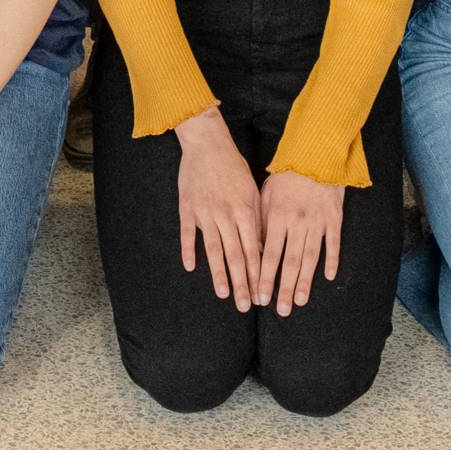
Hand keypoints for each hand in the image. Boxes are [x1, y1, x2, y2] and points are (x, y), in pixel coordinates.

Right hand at [173, 107, 260, 309]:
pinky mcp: (187, 207)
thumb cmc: (234, 167)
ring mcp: (205, 213)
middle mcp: (226, 215)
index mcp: (245, 211)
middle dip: (241, 283)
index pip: (254, 251)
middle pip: (235, 256)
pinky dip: (189, 250)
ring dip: (219, 274)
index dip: (258, 275)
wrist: (207, 144)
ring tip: (222, 294)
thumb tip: (263, 249)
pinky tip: (190, 267)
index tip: (262, 295)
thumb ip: (256, 220)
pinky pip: (188, 234)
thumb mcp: (252, 192)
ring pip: (213, 250)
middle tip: (245, 305)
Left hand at [257, 170, 343, 314]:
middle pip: (289, 261)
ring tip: (299, 301)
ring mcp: (317, 222)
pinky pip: (333, 244)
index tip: (260, 296)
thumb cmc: (285, 177)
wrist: (315, 157)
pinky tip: (328, 278)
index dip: (264, 277)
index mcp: (277, 216)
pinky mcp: (334, 219)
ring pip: (310, 258)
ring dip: (304, 281)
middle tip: (280, 309)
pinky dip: (332, 261)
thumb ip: (260, 221)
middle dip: (283, 287)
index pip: (268, 254)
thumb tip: (252, 248)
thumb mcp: (265, 195)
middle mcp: (297, 222)